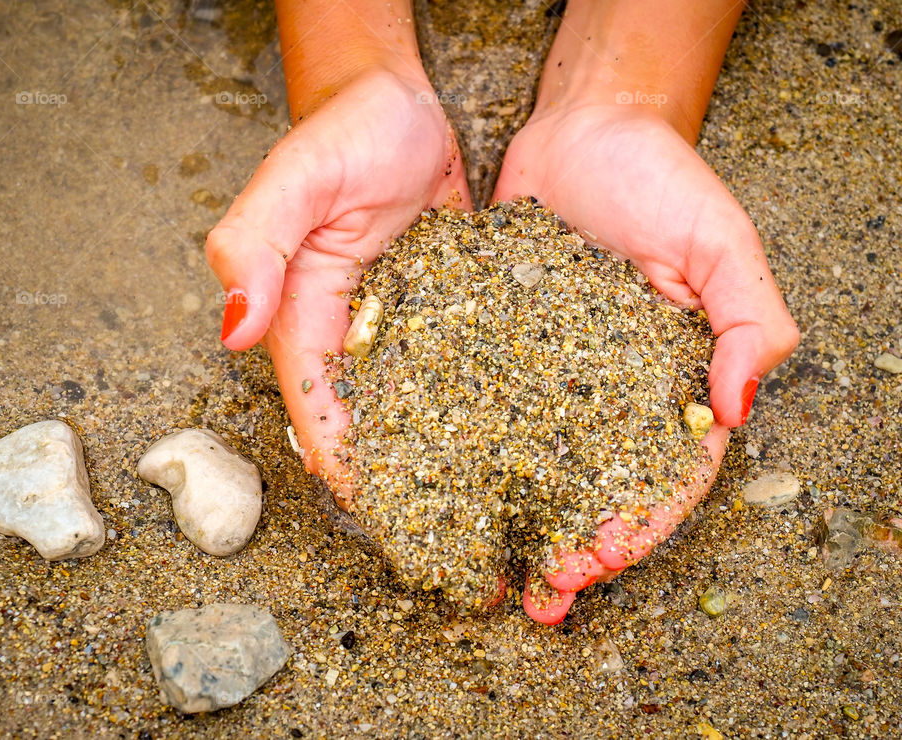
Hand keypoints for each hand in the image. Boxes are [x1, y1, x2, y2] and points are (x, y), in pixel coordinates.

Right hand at [205, 66, 470, 497]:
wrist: (398, 103)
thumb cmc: (345, 131)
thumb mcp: (299, 178)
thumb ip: (257, 245)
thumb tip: (233, 328)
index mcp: (305, 312)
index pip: (316, 402)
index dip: (341, 461)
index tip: (376, 514)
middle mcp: (348, 326)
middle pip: (363, 414)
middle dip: (391, 470)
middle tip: (436, 527)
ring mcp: (395, 319)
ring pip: (409, 397)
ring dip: (434, 445)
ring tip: (480, 496)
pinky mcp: (437, 305)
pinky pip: (448, 360)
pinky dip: (469, 395)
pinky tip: (507, 427)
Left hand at [493, 104, 797, 622]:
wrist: (584, 130)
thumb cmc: (661, 180)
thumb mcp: (720, 242)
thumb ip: (749, 319)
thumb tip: (735, 409)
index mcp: (671, 382)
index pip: (665, 474)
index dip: (637, 524)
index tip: (598, 558)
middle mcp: (608, 390)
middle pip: (595, 487)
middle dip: (572, 544)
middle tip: (540, 592)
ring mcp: (550, 375)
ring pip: (536, 465)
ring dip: (517, 522)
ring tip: (492, 568)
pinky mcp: (496, 348)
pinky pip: (481, 408)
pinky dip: (468, 455)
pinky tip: (443, 490)